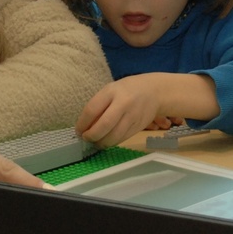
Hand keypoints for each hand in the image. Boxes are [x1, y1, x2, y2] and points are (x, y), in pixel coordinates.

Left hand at [76, 73, 216, 147]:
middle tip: (86, 138)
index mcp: (112, 92)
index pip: (92, 110)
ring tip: (95, 142)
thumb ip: (98, 105)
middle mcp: (123, 104)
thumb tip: (84, 126)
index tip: (78, 131)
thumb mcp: (111, 90)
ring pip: (113, 136)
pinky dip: (112, 143)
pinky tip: (107, 141)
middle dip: (91, 136)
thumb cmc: (126, 90)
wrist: (154, 91)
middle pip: (103, 126)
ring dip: (101, 143)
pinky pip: (122, 139)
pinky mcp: (138, 127)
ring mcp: (132, 116)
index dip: (82, 124)